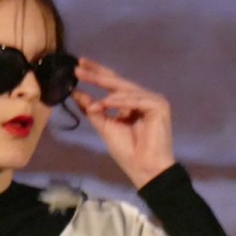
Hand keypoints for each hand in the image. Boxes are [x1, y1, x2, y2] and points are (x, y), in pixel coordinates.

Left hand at [72, 57, 175, 188]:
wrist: (143, 168)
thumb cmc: (127, 151)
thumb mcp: (105, 127)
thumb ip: (93, 110)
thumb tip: (76, 93)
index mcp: (130, 103)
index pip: (112, 85)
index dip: (96, 74)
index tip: (79, 66)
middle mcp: (142, 99)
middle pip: (118, 82)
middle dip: (97, 74)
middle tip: (79, 67)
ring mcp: (153, 101)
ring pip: (126, 90)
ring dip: (106, 93)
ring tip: (90, 98)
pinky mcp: (159, 106)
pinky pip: (136, 100)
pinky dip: (120, 101)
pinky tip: (106, 102)